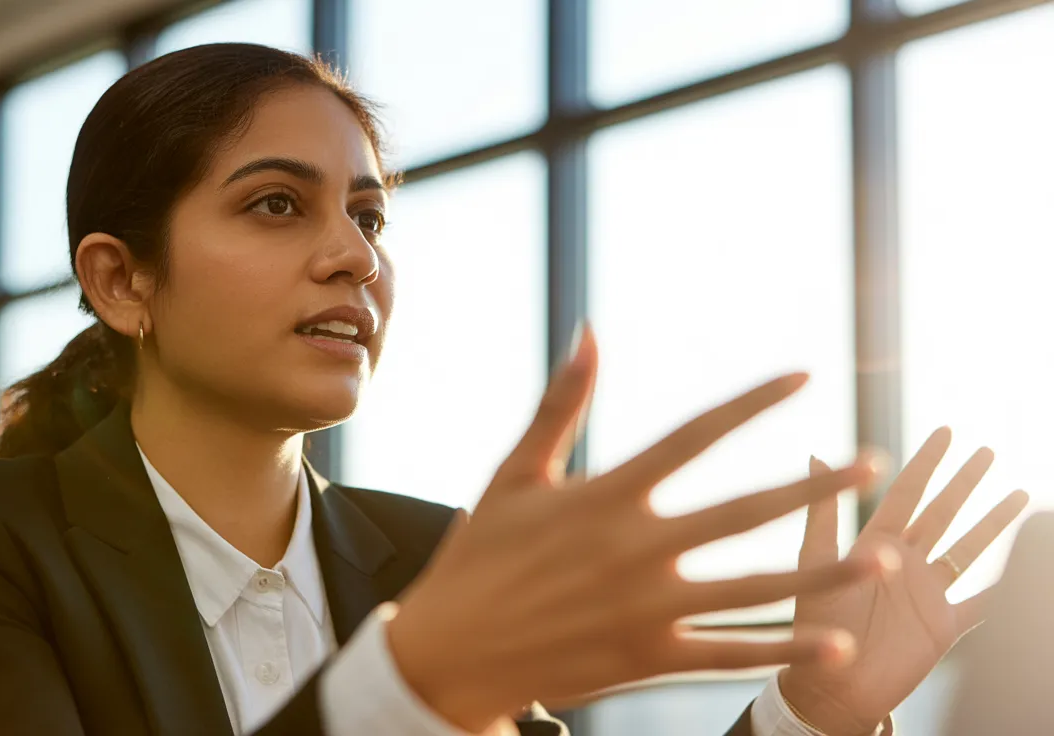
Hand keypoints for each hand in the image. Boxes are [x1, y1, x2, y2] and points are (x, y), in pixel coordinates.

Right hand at [387, 326, 889, 731]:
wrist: (450, 651)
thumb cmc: (479, 555)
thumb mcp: (515, 473)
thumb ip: (560, 404)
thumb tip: (589, 332)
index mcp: (606, 496)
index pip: (694, 436)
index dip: (752, 403)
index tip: (803, 377)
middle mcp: (636, 549)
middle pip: (745, 510)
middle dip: (815, 485)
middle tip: (873, 462)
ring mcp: (647, 609)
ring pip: (755, 588)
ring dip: (824, 571)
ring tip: (882, 555)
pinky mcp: (648, 659)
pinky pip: (729, 654)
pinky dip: (782, 647)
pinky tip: (832, 637)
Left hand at [781, 429, 1029, 734]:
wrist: (831, 686)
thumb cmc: (814, 625)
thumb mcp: (816, 564)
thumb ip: (822, 513)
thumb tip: (817, 455)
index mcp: (873, 544)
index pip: (905, 493)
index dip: (926, 463)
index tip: (946, 432)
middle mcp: (903, 562)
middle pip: (942, 512)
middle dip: (964, 482)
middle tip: (986, 450)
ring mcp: (926, 592)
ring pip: (968, 548)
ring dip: (993, 523)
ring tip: (1019, 494)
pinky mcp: (945, 626)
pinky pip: (986, 601)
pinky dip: (1010, 586)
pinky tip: (1030, 566)